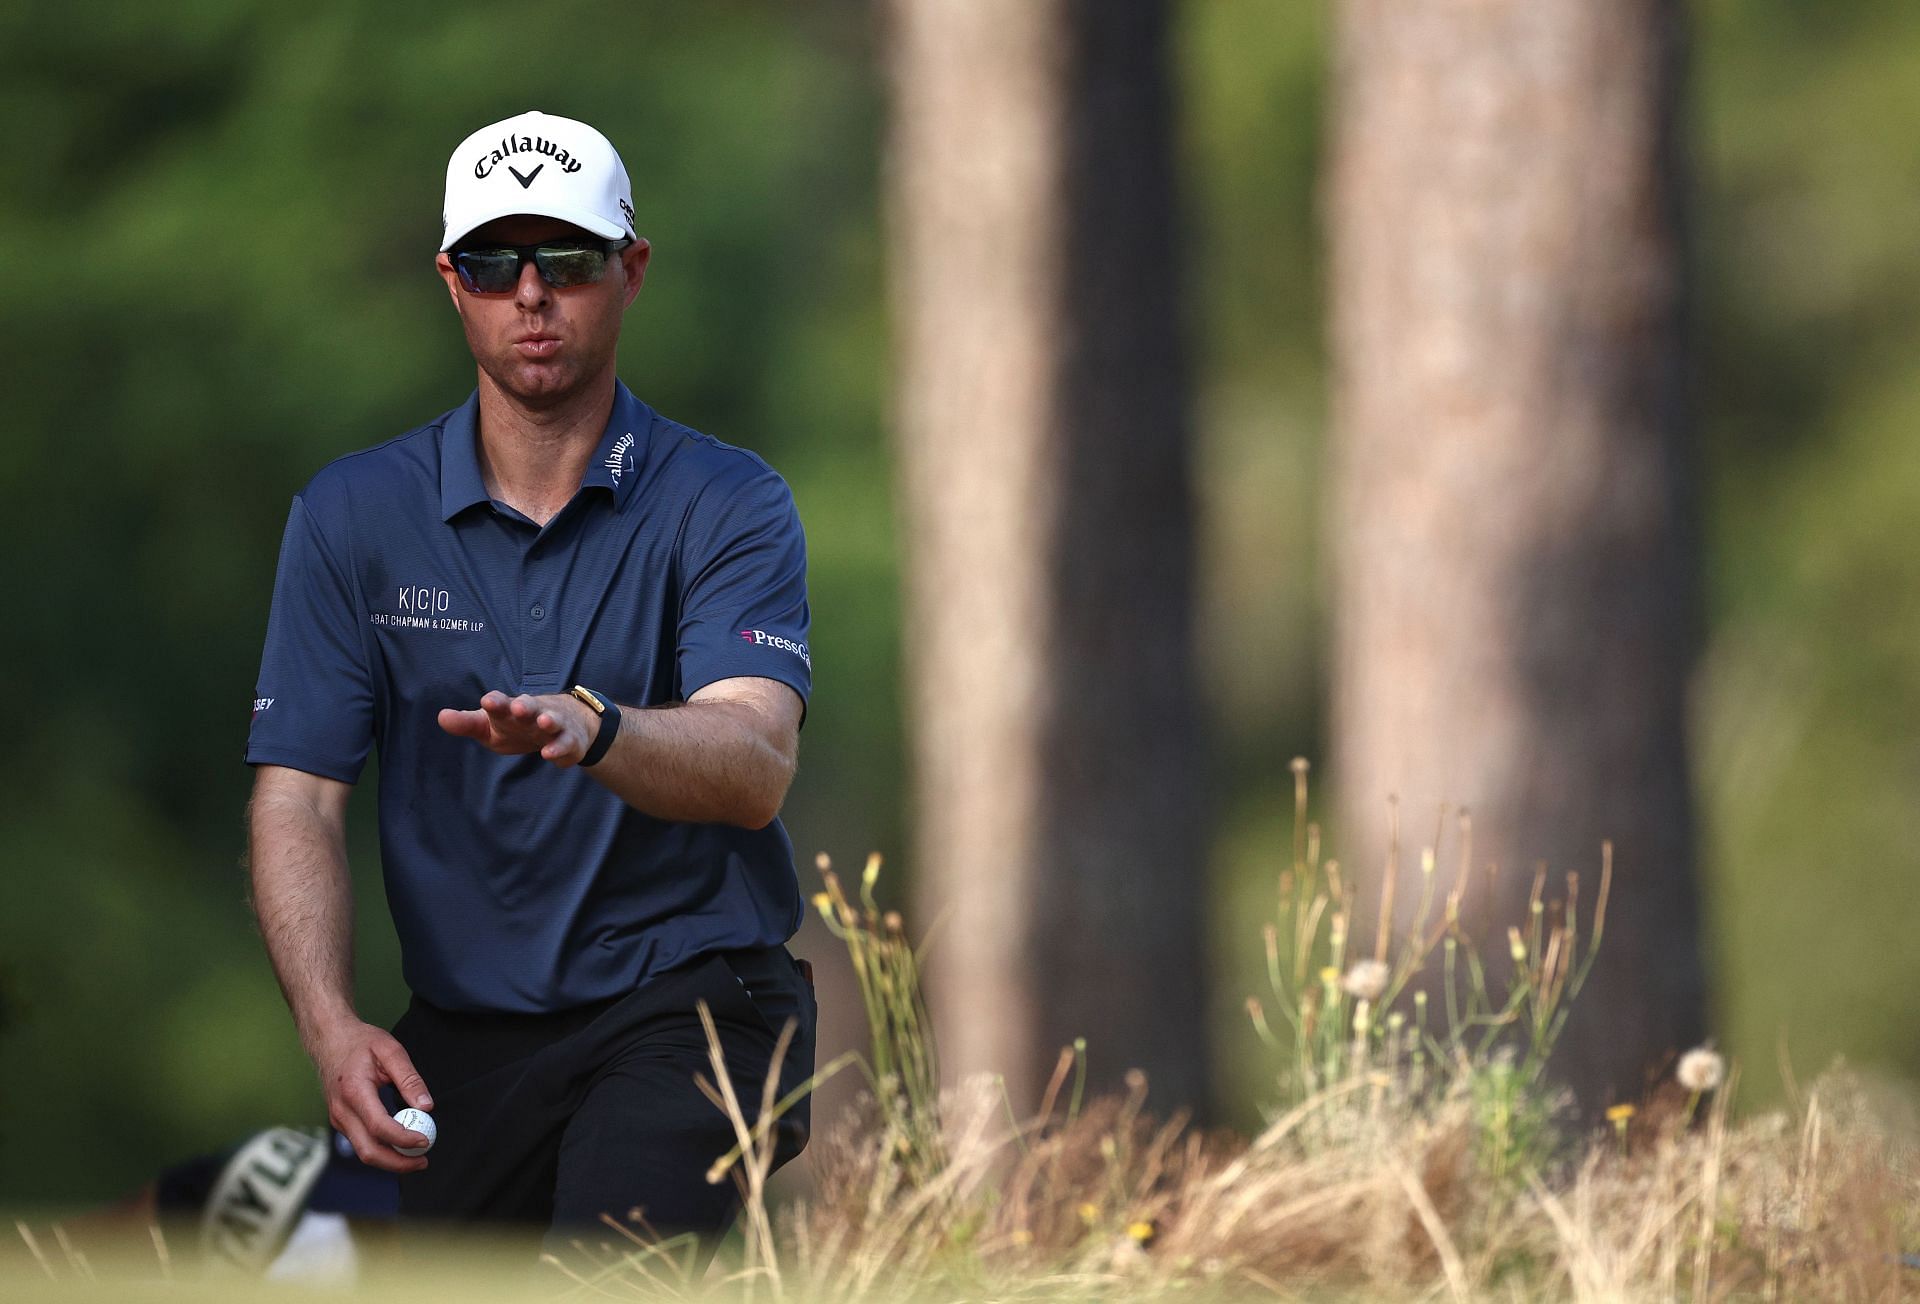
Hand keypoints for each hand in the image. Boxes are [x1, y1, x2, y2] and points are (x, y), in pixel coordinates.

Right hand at [308, 1018, 434, 1173]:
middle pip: (369, 1151)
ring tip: (417, 1157)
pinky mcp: (341, 1122)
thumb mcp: (390, 1050)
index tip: (425, 1140)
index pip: (379, 1126)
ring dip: (391, 1160)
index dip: (404, 1138)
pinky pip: (361, 1143)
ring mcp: (338, 1119)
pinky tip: (401, 1145)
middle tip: (423, 1161)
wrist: (329, 1040)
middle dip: (398, 1162)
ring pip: (364, 1152)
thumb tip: (426, 1107)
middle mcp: (342, 1111)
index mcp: (354, 1091)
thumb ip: (410, 1078)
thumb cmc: (360, 1042)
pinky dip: (382, 1150)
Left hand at [437, 690, 598, 766]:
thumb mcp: (490, 726)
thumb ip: (467, 724)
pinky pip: (565, 744)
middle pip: (528, 707)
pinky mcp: (569, 741)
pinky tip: (550, 754)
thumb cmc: (517, 725)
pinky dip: (560, 748)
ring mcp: (553, 725)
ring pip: (552, 721)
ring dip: (548, 721)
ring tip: (544, 722)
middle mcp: (532, 713)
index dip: (496, 703)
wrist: (565, 722)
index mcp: (509, 709)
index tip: (487, 701)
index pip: (500, 703)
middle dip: (524, 706)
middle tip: (518, 707)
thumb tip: (441, 716)